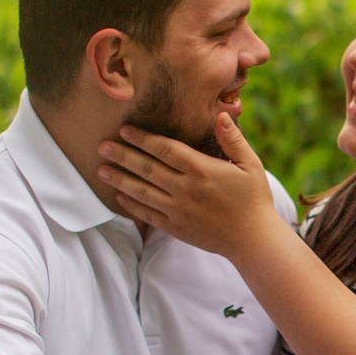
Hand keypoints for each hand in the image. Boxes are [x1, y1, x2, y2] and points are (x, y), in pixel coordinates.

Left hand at [95, 111, 281, 257]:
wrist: (253, 240)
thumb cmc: (254, 199)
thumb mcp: (250, 164)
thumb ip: (233, 139)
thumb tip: (219, 114)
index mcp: (201, 169)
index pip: (164, 149)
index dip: (142, 138)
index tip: (125, 130)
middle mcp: (185, 189)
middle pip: (147, 168)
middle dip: (122, 155)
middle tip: (102, 145)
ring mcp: (178, 210)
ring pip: (142, 191)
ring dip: (120, 179)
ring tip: (101, 170)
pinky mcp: (176, 228)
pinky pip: (148, 214)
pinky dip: (132, 205)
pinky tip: (119, 196)